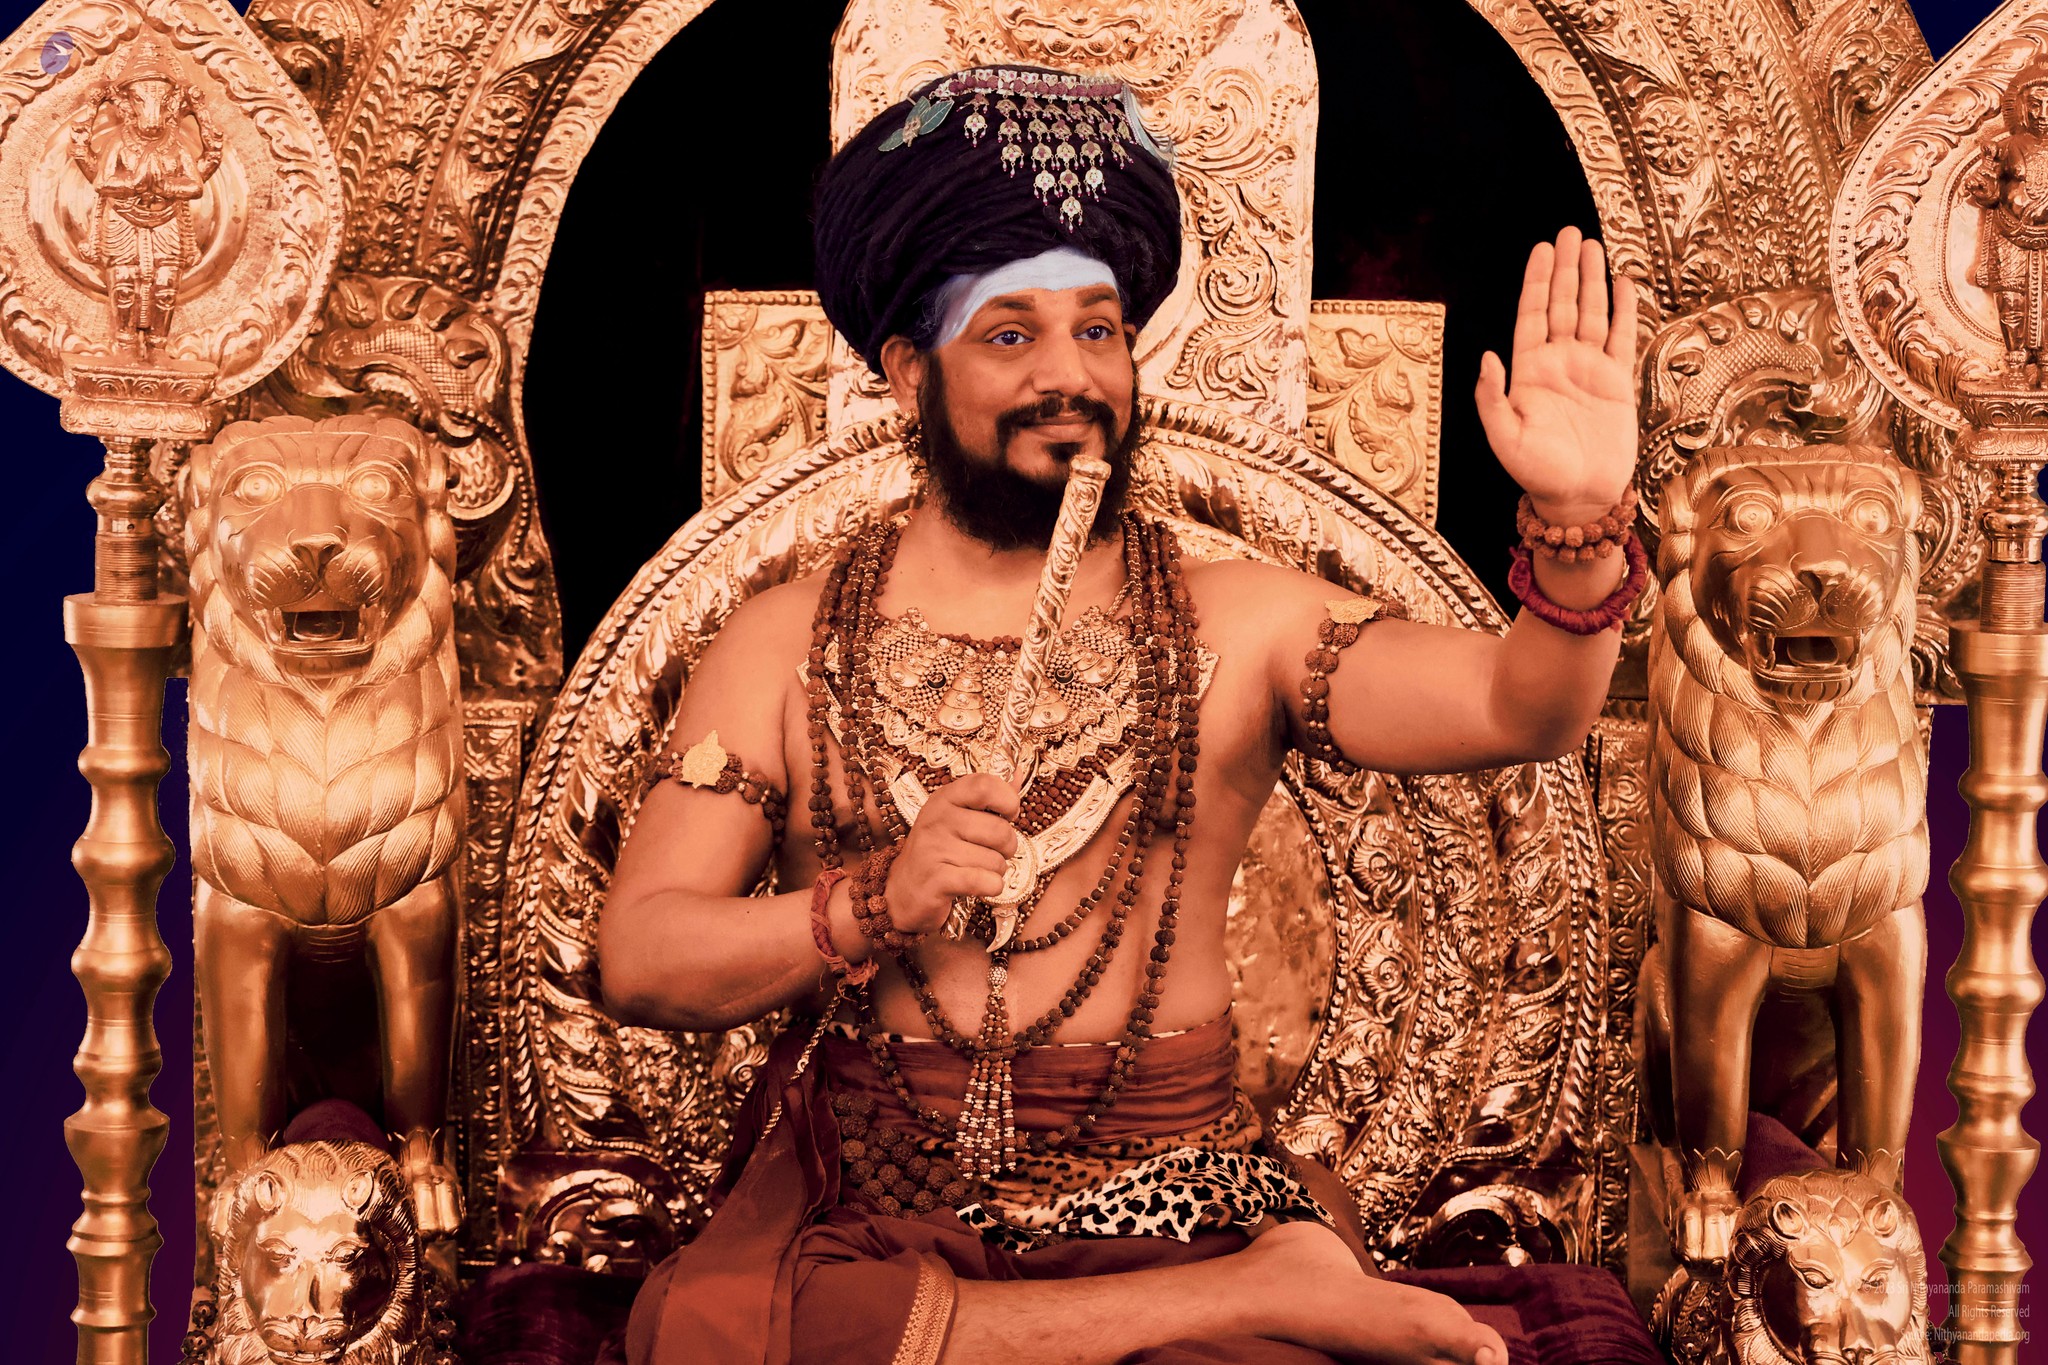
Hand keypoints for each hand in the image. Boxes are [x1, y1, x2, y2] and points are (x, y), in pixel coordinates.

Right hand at [883, 774, 1019, 936]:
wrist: (900, 892)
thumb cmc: (938, 853)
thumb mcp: (957, 818)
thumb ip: (989, 798)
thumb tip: (1018, 773)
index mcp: (944, 798)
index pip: (985, 785)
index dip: (1007, 801)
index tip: (1007, 815)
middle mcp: (937, 819)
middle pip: (999, 830)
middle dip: (1008, 847)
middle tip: (993, 852)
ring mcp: (934, 849)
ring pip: (995, 861)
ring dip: (996, 871)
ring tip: (978, 870)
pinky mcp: (936, 879)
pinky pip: (984, 881)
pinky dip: (991, 887)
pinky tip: (981, 885)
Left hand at [1475, 227, 1638, 523]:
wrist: (1579, 497)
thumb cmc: (1536, 473)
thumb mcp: (1504, 437)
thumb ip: (1492, 398)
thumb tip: (1487, 355)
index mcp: (1529, 371)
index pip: (1533, 315)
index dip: (1537, 281)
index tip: (1542, 249)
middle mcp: (1558, 364)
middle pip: (1563, 304)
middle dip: (1566, 269)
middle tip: (1569, 232)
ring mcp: (1588, 370)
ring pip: (1592, 313)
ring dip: (1592, 281)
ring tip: (1593, 246)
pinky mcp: (1617, 382)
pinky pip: (1621, 338)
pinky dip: (1623, 310)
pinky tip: (1623, 283)